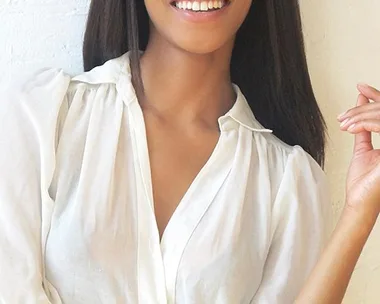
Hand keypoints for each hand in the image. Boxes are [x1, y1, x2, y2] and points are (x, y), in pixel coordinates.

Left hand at [338, 84, 379, 215]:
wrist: (361, 201)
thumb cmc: (363, 180)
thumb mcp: (363, 150)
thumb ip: (363, 131)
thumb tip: (358, 110)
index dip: (375, 97)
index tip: (360, 88)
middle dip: (364, 107)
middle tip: (346, 109)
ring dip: (360, 116)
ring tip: (344, 121)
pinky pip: (379, 126)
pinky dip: (363, 124)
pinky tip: (350, 126)